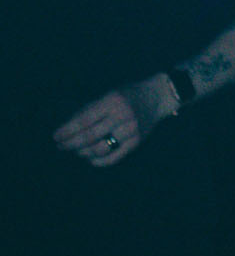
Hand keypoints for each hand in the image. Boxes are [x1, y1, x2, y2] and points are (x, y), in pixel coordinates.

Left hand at [52, 76, 174, 167]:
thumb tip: (67, 128)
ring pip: (98, 149)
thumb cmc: (127, 95)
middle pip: (89, 136)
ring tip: (76, 151)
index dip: (67, 131)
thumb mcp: (110, 95)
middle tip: (61, 146)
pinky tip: (90, 158)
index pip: (84, 120)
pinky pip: (112, 158)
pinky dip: (97, 161)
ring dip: (82, 152)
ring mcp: (130, 130)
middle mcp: (122, 115)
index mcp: (112, 100)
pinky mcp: (136, 142)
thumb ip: (91, 110)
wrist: (157, 97)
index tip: (56, 137)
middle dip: (70, 144)